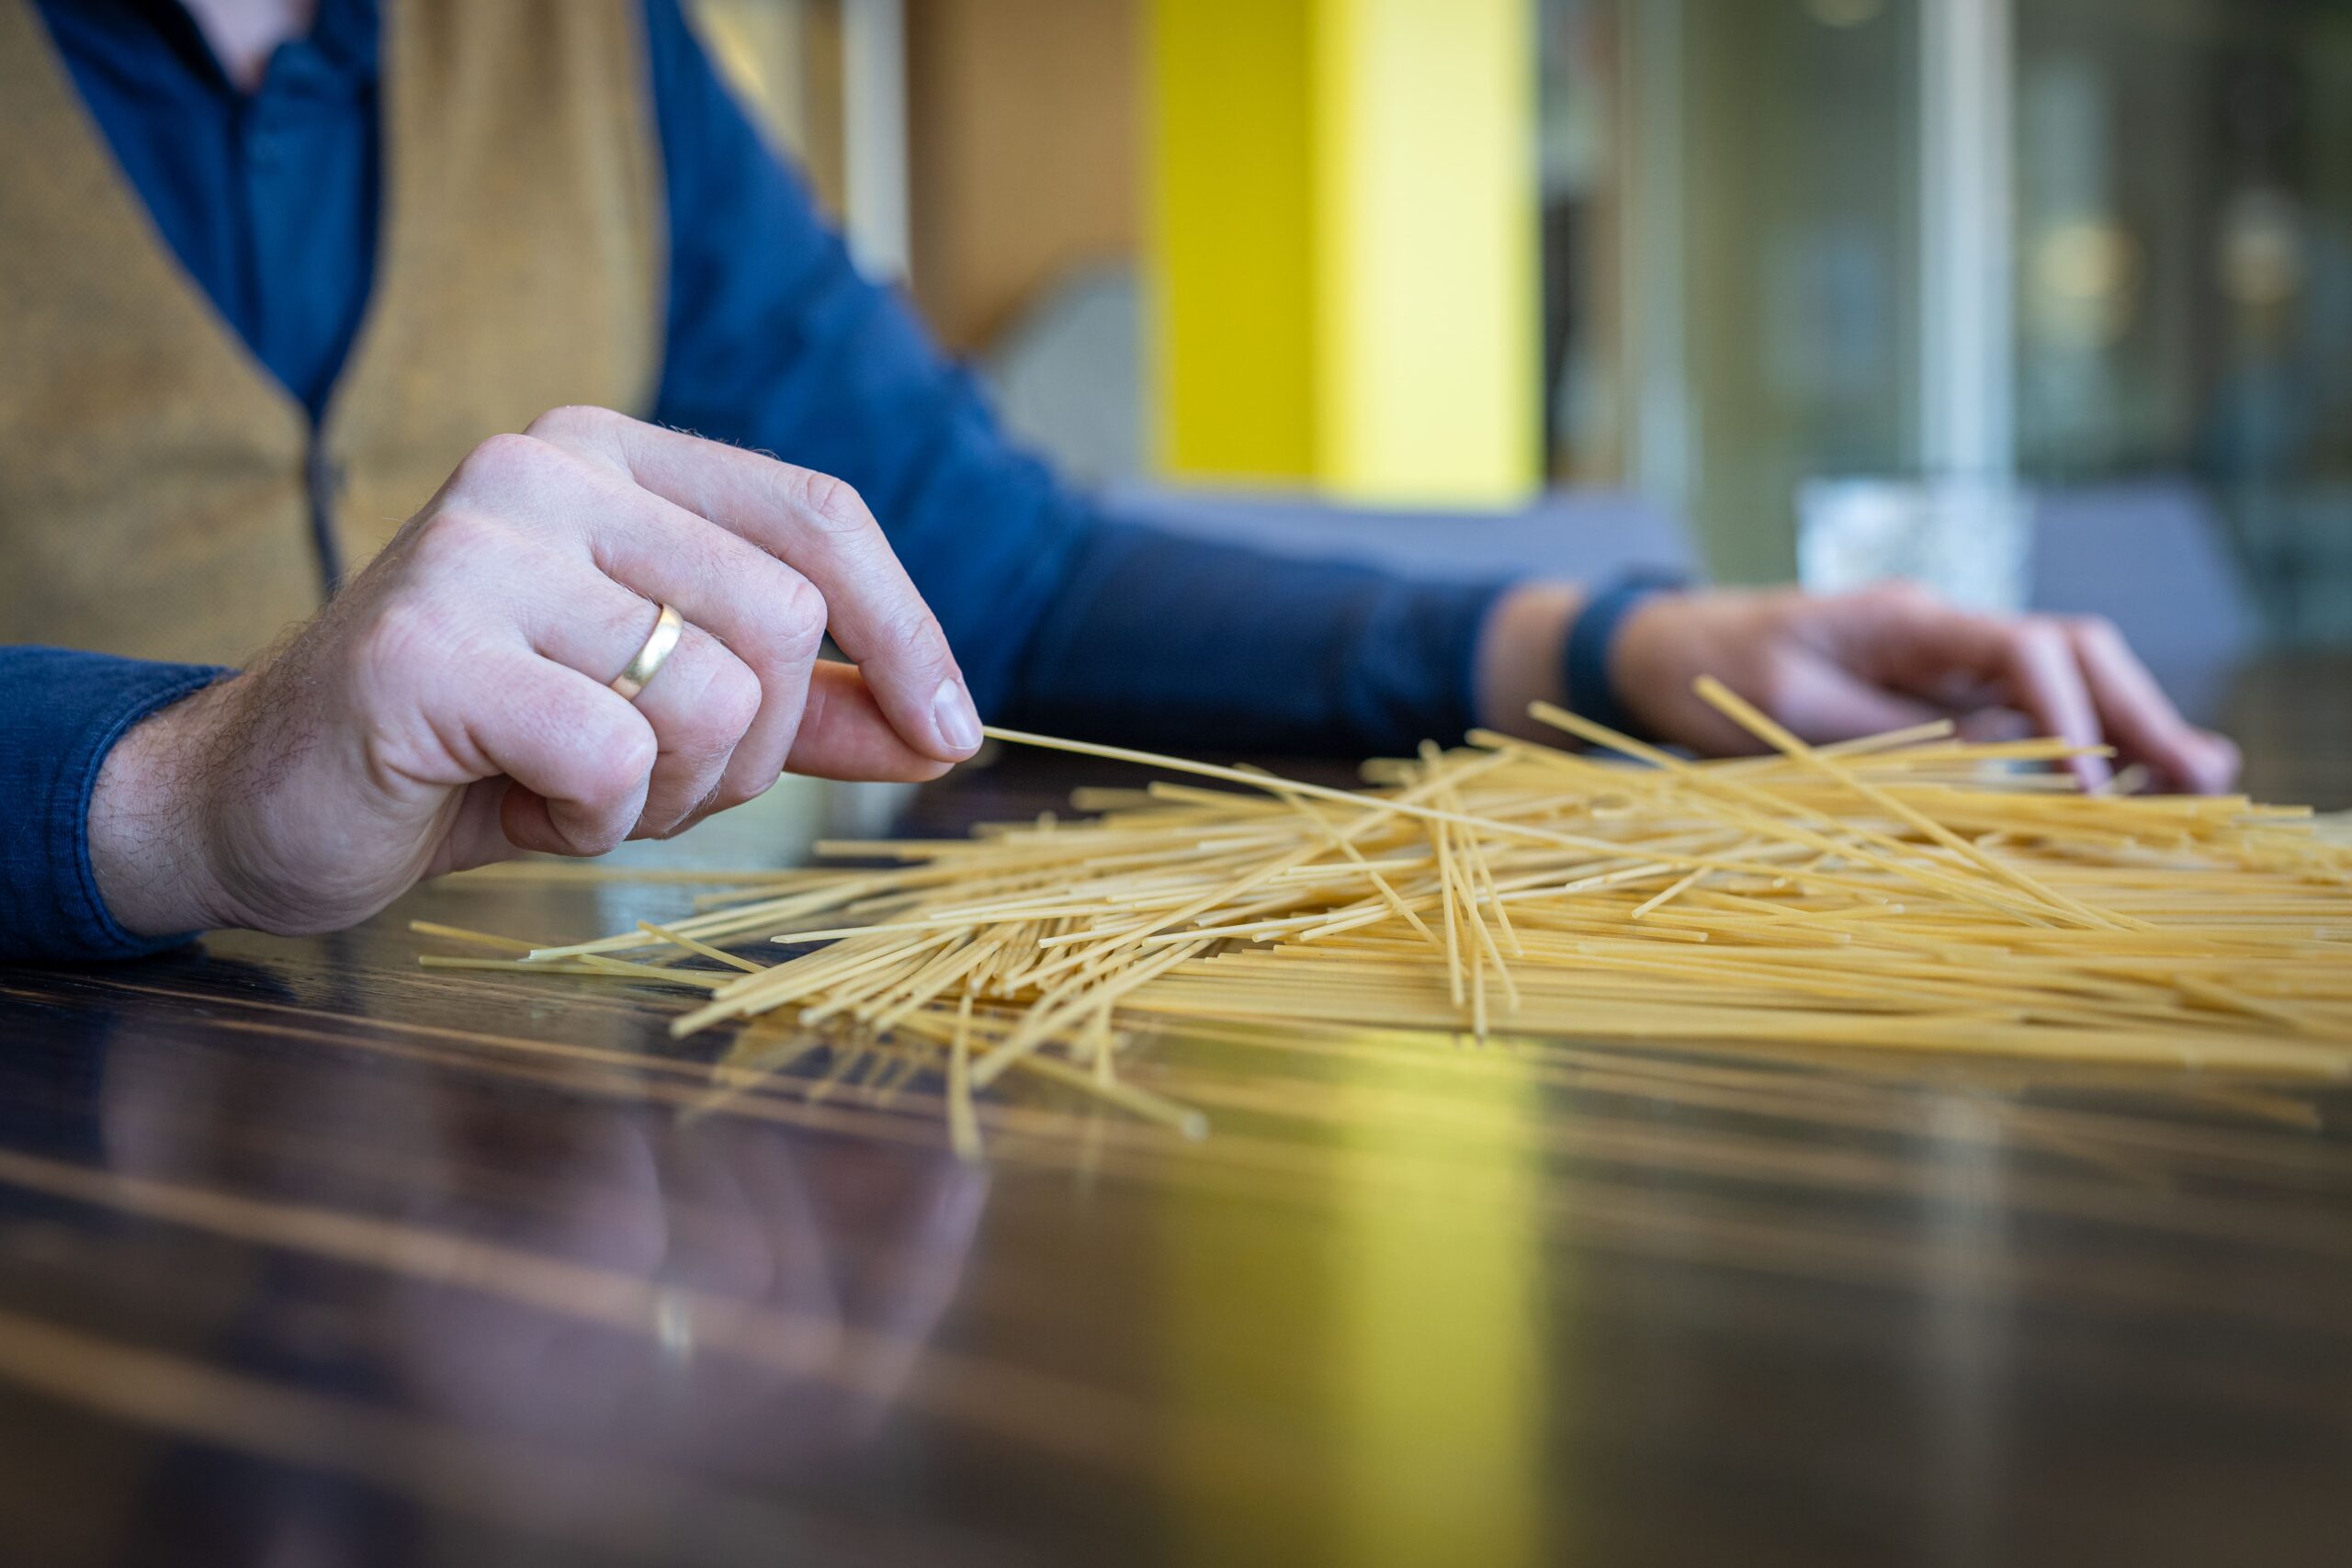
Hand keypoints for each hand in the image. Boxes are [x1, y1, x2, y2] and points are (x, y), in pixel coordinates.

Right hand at [89, 406, 983, 937]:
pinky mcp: (424, 649)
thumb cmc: (485, 749)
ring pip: (711, 695)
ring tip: (571, 787)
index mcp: (610, 453)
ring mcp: (476, 548)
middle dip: (754, 747)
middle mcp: (543, 468)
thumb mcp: (665, 713)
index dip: (908, 632)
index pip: (819, 517)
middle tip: (651, 781)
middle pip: (783, 620)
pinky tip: (517, 805)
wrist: (268, 799)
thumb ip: (800, 707)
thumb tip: (944, 730)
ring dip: (669, 792)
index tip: (951, 738)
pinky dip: (593, 820)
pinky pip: (613, 757)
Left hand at [1609, 582, 2239, 792]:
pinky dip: (2071, 754)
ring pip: (2058, 688)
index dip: (2072, 714)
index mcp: (1907, 619)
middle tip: (2205, 778)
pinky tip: (2117, 795)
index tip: (2097, 785)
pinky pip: (2016, 724)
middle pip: (2068, 656)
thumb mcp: (1783, 707)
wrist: (1661, 652)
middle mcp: (1940, 636)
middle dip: (2138, 712)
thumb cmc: (1710, 669)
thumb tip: (1981, 766)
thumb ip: (1880, 735)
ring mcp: (1941, 668)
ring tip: (2191, 789)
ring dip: (2122, 732)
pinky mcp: (1930, 705)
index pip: (2022, 649)